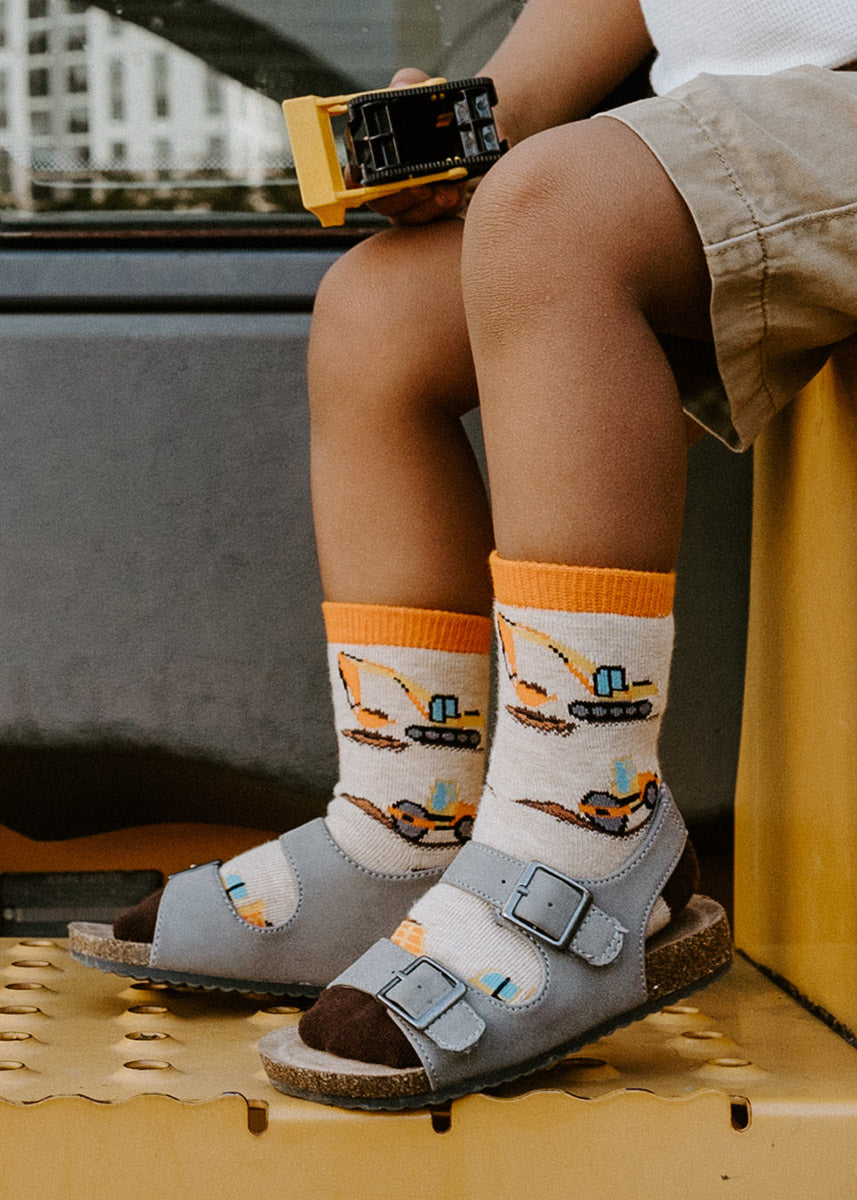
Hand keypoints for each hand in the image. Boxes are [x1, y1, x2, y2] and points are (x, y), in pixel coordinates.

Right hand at [356, 68, 469, 224]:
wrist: (469, 128)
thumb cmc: (435, 112)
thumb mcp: (423, 91)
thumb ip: (410, 83)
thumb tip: (401, 84)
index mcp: (375, 158)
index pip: (354, 177)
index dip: (356, 183)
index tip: (366, 181)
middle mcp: (388, 185)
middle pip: (381, 204)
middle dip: (399, 198)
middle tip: (419, 187)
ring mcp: (410, 202)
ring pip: (408, 216)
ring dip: (424, 206)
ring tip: (442, 191)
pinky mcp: (433, 212)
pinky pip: (434, 219)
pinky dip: (444, 208)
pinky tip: (453, 193)